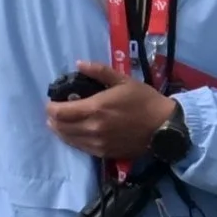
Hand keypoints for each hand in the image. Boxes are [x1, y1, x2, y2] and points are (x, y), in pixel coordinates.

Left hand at [47, 67, 183, 160]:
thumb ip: (99, 71)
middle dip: (53, 119)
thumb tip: (79, 64)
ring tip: (62, 123)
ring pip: (68, 139)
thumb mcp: (123, 80)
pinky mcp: (104, 153)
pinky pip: (81, 148)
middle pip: (59, 127)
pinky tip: (76, 133)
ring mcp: (97, 143)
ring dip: (61, 130)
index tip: (53, 102)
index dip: (51, 106)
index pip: (58, 112)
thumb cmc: (145, 101)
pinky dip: (74, 140)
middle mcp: (92, 128)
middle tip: (56, 112)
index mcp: (94, 108)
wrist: (165, 126)